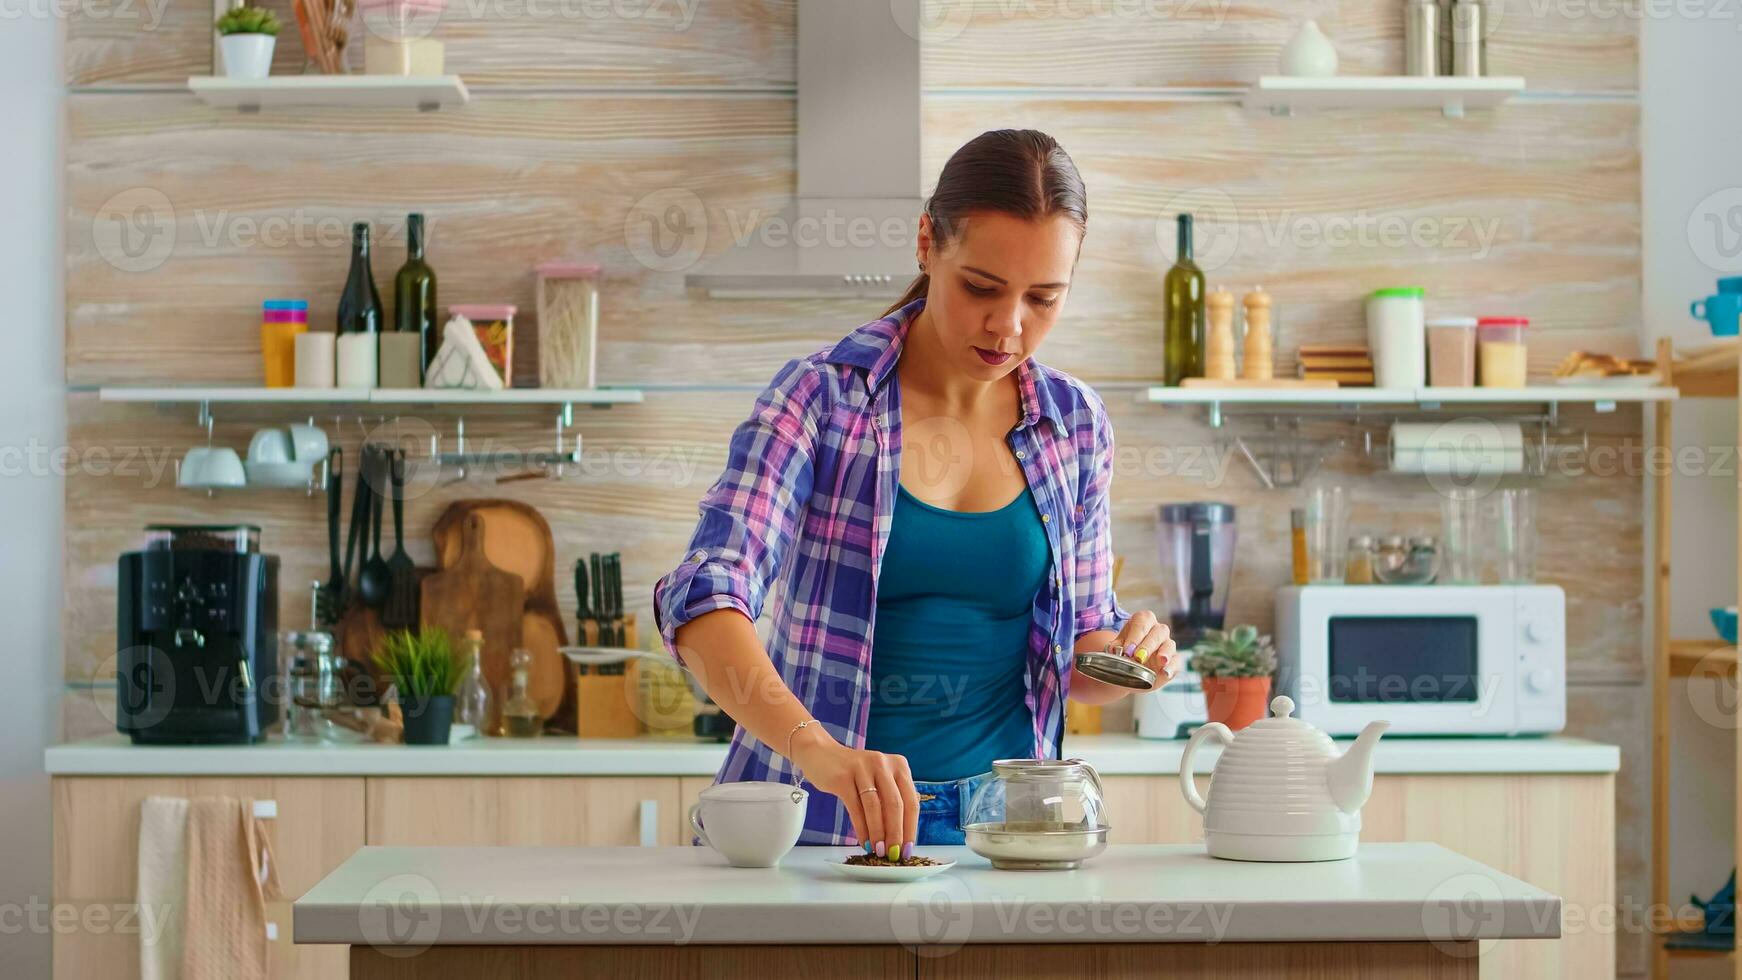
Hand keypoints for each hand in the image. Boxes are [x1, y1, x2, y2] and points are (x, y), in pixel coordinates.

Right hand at [790, 728, 919, 858]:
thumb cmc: (855, 772)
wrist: (822, 754)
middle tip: (893, 854)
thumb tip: (904, 834)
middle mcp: (883, 764)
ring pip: (875, 808)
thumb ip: (893, 798)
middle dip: (895, 834)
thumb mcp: (880, 779)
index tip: (908, 849)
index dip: (911, 828)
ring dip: (878, 834)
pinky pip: (856, 808)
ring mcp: (862, 769)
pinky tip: (863, 842)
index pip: (911, 801)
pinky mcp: (843, 777)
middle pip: (895, 805)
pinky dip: (861, 829)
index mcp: (899, 765)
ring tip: (878, 851)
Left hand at [1108, 610, 1178, 689]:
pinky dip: (1171, 667)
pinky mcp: (1173, 661)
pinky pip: (1176, 662)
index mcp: (1142, 622)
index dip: (1136, 634)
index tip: (1127, 649)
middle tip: (1138, 657)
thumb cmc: (1124, 654)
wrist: (1129, 672)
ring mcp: (1167, 645)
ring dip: (1165, 653)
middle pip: (1158, 631)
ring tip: (1160, 660)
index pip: (1142, 620)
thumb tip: (1114, 648)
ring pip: (1169, 644)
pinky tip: (1165, 673)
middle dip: (1148, 645)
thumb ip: (1115, 647)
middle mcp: (1157, 630)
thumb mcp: (1116, 649)